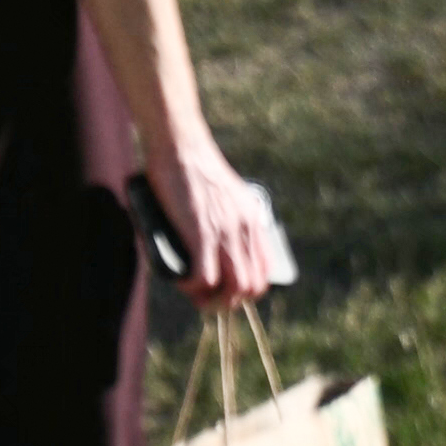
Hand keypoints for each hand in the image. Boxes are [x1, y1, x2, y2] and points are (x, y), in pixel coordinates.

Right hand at [160, 152, 296, 303]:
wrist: (181, 144)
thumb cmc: (193, 167)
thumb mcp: (224, 195)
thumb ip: (225, 218)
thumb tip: (210, 242)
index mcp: (252, 221)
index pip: (263, 273)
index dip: (244, 291)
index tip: (223, 290)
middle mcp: (244, 229)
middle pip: (251, 288)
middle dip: (228, 301)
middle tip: (204, 297)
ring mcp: (225, 232)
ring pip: (233, 289)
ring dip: (212, 300)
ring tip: (193, 292)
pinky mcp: (202, 232)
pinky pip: (205, 277)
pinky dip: (192, 287)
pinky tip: (181, 280)